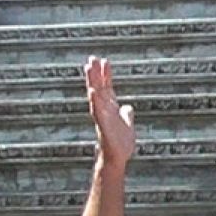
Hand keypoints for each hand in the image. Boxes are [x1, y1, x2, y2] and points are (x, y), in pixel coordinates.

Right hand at [85, 56, 134, 170]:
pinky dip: (95, 102)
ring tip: (88, 68)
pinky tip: (92, 91)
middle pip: (99, 88)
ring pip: (96, 96)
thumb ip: (126, 114)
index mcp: (110, 108)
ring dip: (92, 82)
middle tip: (91, 58)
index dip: (105, 75)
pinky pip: (98, 112)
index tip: (104, 61)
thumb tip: (127, 107)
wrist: (118, 158)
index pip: (107, 87)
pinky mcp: (103, 126)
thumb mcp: (127, 124)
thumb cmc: (120, 143)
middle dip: (95, 73)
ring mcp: (102, 117)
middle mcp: (104, 110)